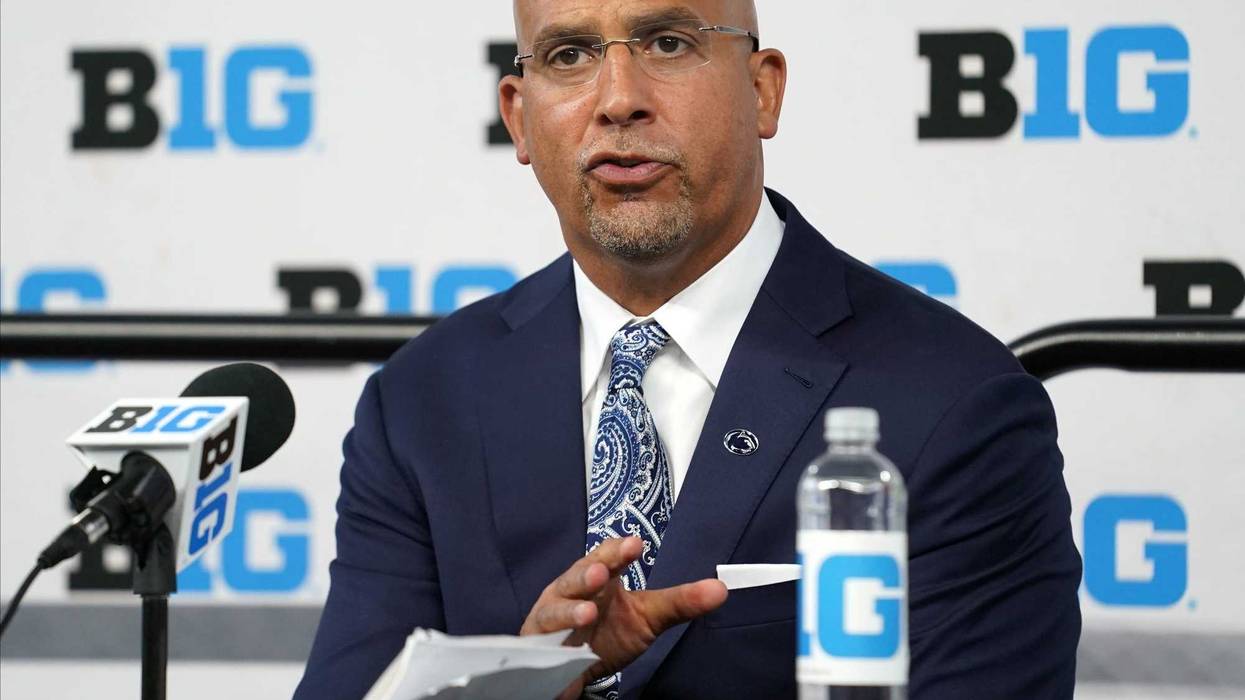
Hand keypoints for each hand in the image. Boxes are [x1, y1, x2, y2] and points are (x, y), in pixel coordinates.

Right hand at [519, 537, 727, 697]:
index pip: (606, 556)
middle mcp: (570, 592)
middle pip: (575, 576)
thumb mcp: (647, 618)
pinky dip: (548, 644)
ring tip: (587, 612)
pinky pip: (539, 643)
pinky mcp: (536, 647)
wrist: (570, 673)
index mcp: (597, 578)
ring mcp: (550, 619)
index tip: (635, 545)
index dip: (617, 550)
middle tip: (603, 572)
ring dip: (569, 611)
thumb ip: (680, 602)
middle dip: (588, 573)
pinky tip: (559, 647)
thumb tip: (721, 589)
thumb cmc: (606, 635)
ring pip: (555, 610)